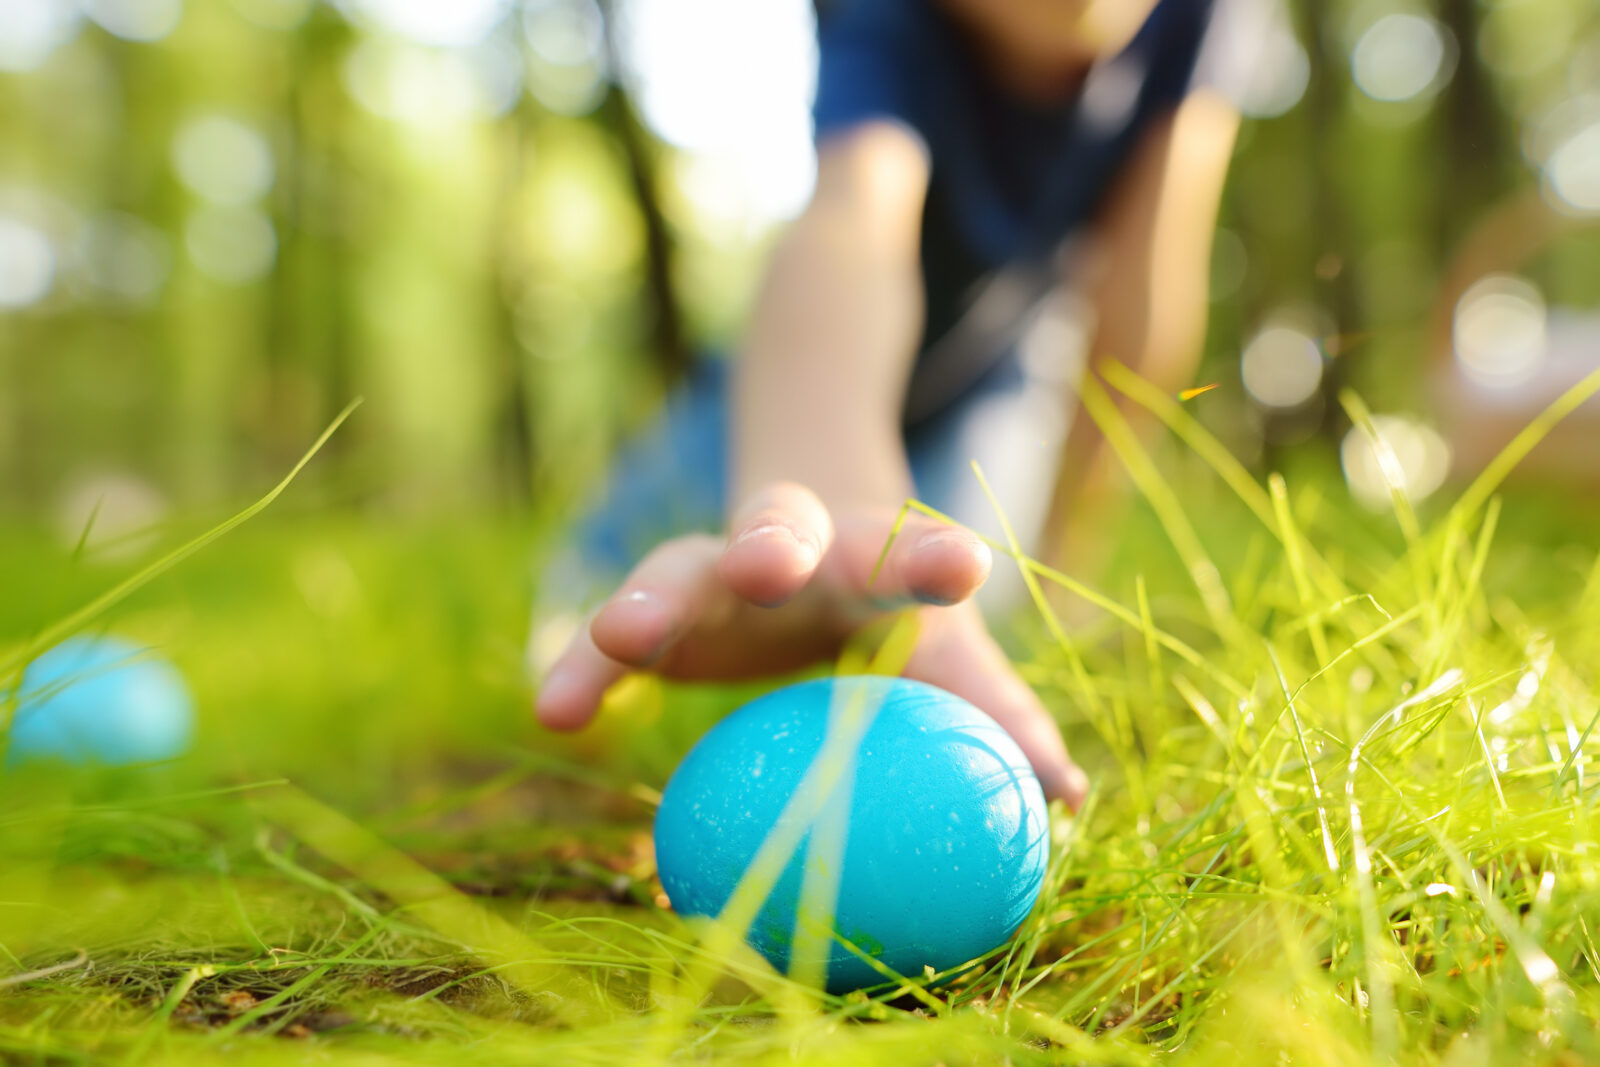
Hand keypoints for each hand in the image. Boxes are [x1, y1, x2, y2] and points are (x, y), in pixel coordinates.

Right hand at [534, 482, 1088, 806]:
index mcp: (879, 554)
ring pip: (681, 565)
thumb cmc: (891, 613)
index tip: (962, 567)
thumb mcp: (944, 651)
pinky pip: (616, 641)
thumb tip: (1068, 800)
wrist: (800, 544)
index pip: (910, 548)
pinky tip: (554, 712)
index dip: (933, 557)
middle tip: (766, 567)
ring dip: (653, 597)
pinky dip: (587, 670)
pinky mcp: (662, 606)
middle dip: (777, 540)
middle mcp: (794, 544)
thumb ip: (994, 712)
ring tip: (619, 634)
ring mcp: (717, 568)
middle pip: (783, 527)